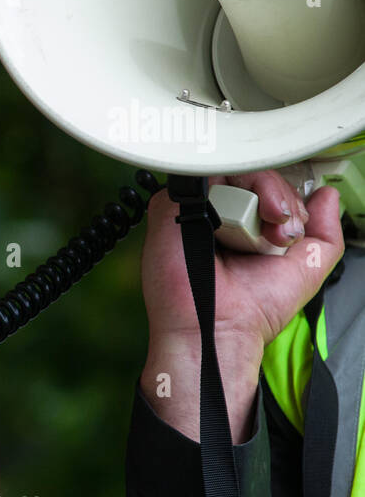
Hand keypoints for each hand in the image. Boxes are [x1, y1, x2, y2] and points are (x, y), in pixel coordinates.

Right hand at [138, 170, 343, 441]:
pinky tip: (239, 213)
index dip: (289, 197)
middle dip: (282, 195)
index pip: (270, 188)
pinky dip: (225, 184)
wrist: (219, 326)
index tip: (295, 225)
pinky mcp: (170, 209)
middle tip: (284, 227)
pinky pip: (199, 176)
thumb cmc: (254, 309)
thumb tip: (327, 196)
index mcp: (247, 227)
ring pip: (232, 171)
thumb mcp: (307, 268)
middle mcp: (221, 216)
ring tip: (269, 223)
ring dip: (262, 189)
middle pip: (255, 175)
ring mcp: (194, 211)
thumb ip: (325, 233)